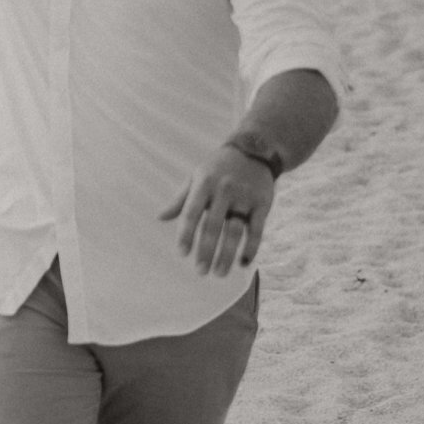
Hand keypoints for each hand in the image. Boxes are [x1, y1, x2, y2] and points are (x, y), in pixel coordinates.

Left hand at [157, 144, 275, 275]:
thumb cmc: (218, 167)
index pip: (191, 213)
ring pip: (234, 231)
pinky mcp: (263, 203)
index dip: (186, 235)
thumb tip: (160, 217)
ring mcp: (244, 197)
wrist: (254, 150)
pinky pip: (257, 230)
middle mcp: (224, 190)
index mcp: (203, 184)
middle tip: (200, 272)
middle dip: (206, 251)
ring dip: (227, 255)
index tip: (182, 254)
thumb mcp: (196, 177)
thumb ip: (180, 199)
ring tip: (219, 273)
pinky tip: (244, 263)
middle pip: (212, 226)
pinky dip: (251, 248)